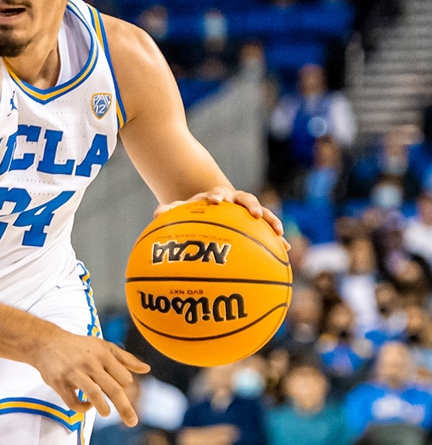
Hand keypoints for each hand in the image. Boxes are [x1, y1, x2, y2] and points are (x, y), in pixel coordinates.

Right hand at [29, 324, 149, 426]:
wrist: (46, 342)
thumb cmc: (79, 346)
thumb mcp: (103, 346)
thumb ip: (125, 358)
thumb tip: (147, 369)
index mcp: (103, 353)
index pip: (124, 378)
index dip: (125, 387)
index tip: (119, 389)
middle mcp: (89, 362)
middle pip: (113, 389)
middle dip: (125, 408)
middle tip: (132, 422)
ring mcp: (74, 372)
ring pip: (94, 395)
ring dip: (103, 408)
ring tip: (105, 412)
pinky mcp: (59, 382)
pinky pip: (73, 402)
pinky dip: (82, 408)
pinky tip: (86, 405)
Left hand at [154, 186, 286, 246]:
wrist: (210, 208)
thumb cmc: (195, 212)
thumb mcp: (183, 210)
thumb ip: (172, 210)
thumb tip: (158, 213)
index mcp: (216, 197)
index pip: (217, 193)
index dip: (217, 196)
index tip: (216, 201)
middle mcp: (235, 201)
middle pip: (245, 199)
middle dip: (250, 205)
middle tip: (253, 213)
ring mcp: (247, 211)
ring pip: (262, 213)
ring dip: (270, 220)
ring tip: (278, 232)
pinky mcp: (257, 224)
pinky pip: (268, 231)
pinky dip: (276, 239)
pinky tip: (286, 251)